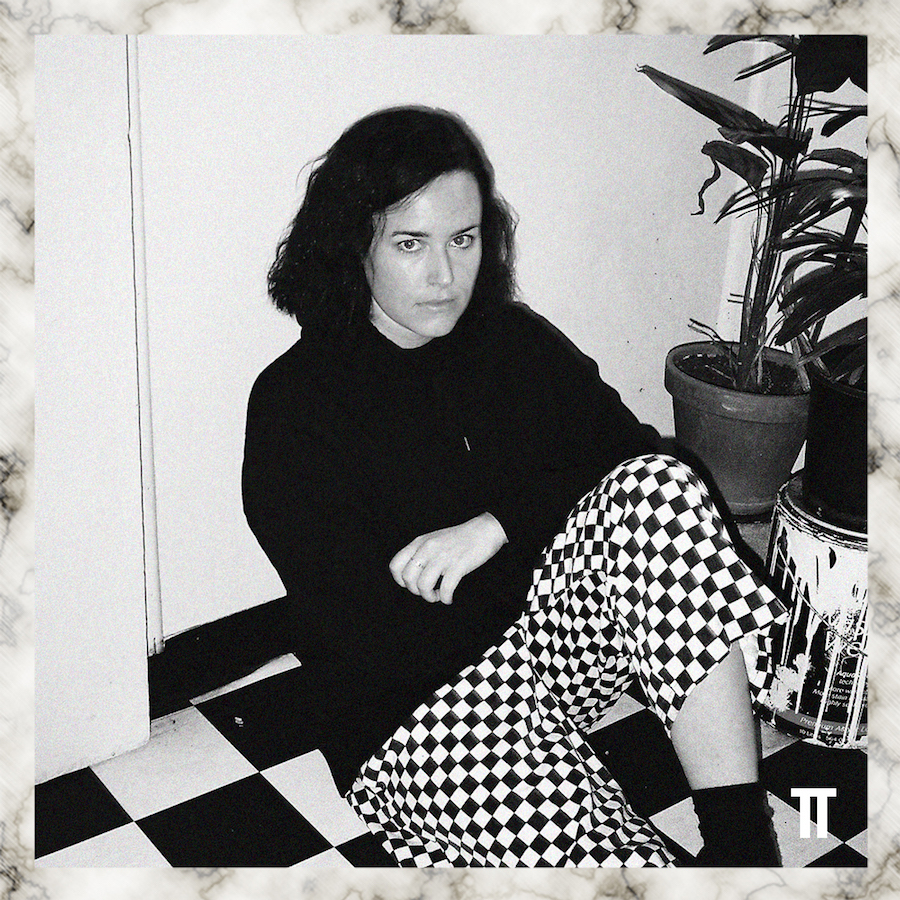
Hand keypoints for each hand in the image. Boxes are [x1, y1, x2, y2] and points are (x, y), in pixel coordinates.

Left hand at [389, 513, 507, 604]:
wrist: (484, 530)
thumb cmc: (459, 538)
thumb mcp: (433, 540)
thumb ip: (420, 553)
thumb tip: (411, 576)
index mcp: (419, 542)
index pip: (395, 565)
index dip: (400, 581)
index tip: (412, 584)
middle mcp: (428, 548)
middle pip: (408, 578)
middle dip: (416, 591)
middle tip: (428, 591)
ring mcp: (442, 556)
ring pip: (423, 585)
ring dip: (430, 596)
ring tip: (438, 596)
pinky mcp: (458, 565)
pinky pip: (445, 588)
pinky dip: (445, 598)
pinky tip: (449, 598)